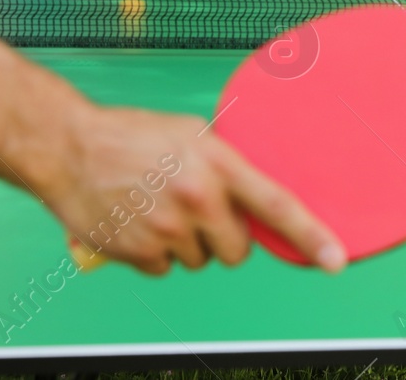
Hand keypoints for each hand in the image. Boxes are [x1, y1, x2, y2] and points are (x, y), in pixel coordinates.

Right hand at [46, 104, 345, 273]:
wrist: (69, 147)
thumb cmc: (132, 135)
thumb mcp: (189, 135)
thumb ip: (225, 167)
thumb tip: (256, 199)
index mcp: (216, 162)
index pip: (276, 204)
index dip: (310, 235)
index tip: (336, 260)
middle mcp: (197, 196)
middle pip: (237, 250)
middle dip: (225, 238)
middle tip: (195, 209)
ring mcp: (166, 227)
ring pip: (199, 261)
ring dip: (186, 244)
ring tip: (157, 207)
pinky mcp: (138, 251)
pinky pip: (165, 270)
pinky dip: (154, 254)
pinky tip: (137, 221)